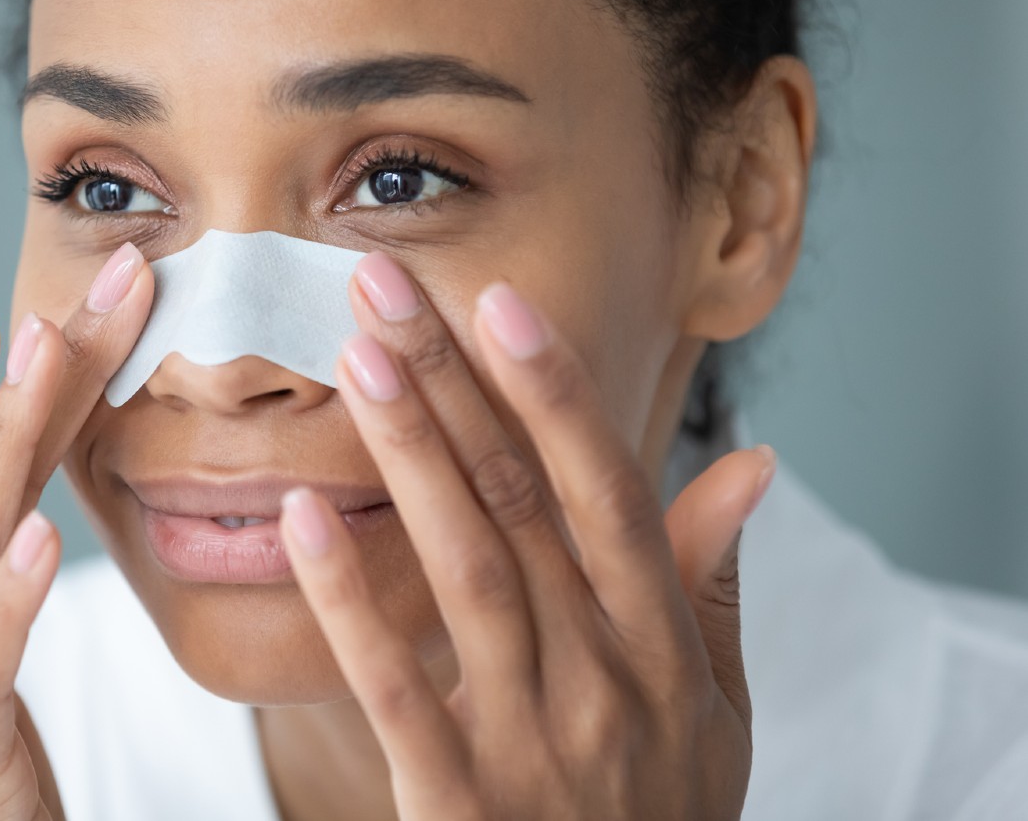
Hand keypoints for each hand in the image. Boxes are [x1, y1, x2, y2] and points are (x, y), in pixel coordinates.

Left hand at [278, 252, 774, 819]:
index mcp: (663, 645)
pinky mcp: (457, 801)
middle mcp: (603, 678)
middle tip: (382, 286)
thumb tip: (752, 461)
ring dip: (409, 456)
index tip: (499, 301)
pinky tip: (302, 517)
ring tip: (356, 359)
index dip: (555, 393)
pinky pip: (394, 687)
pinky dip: (350, 600)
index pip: (607, 492)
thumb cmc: (665, 814)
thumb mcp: (718, 708)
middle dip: (451, 385)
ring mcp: (530, 740)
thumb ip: (714, 581)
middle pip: (519, 505)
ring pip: (466, 570)